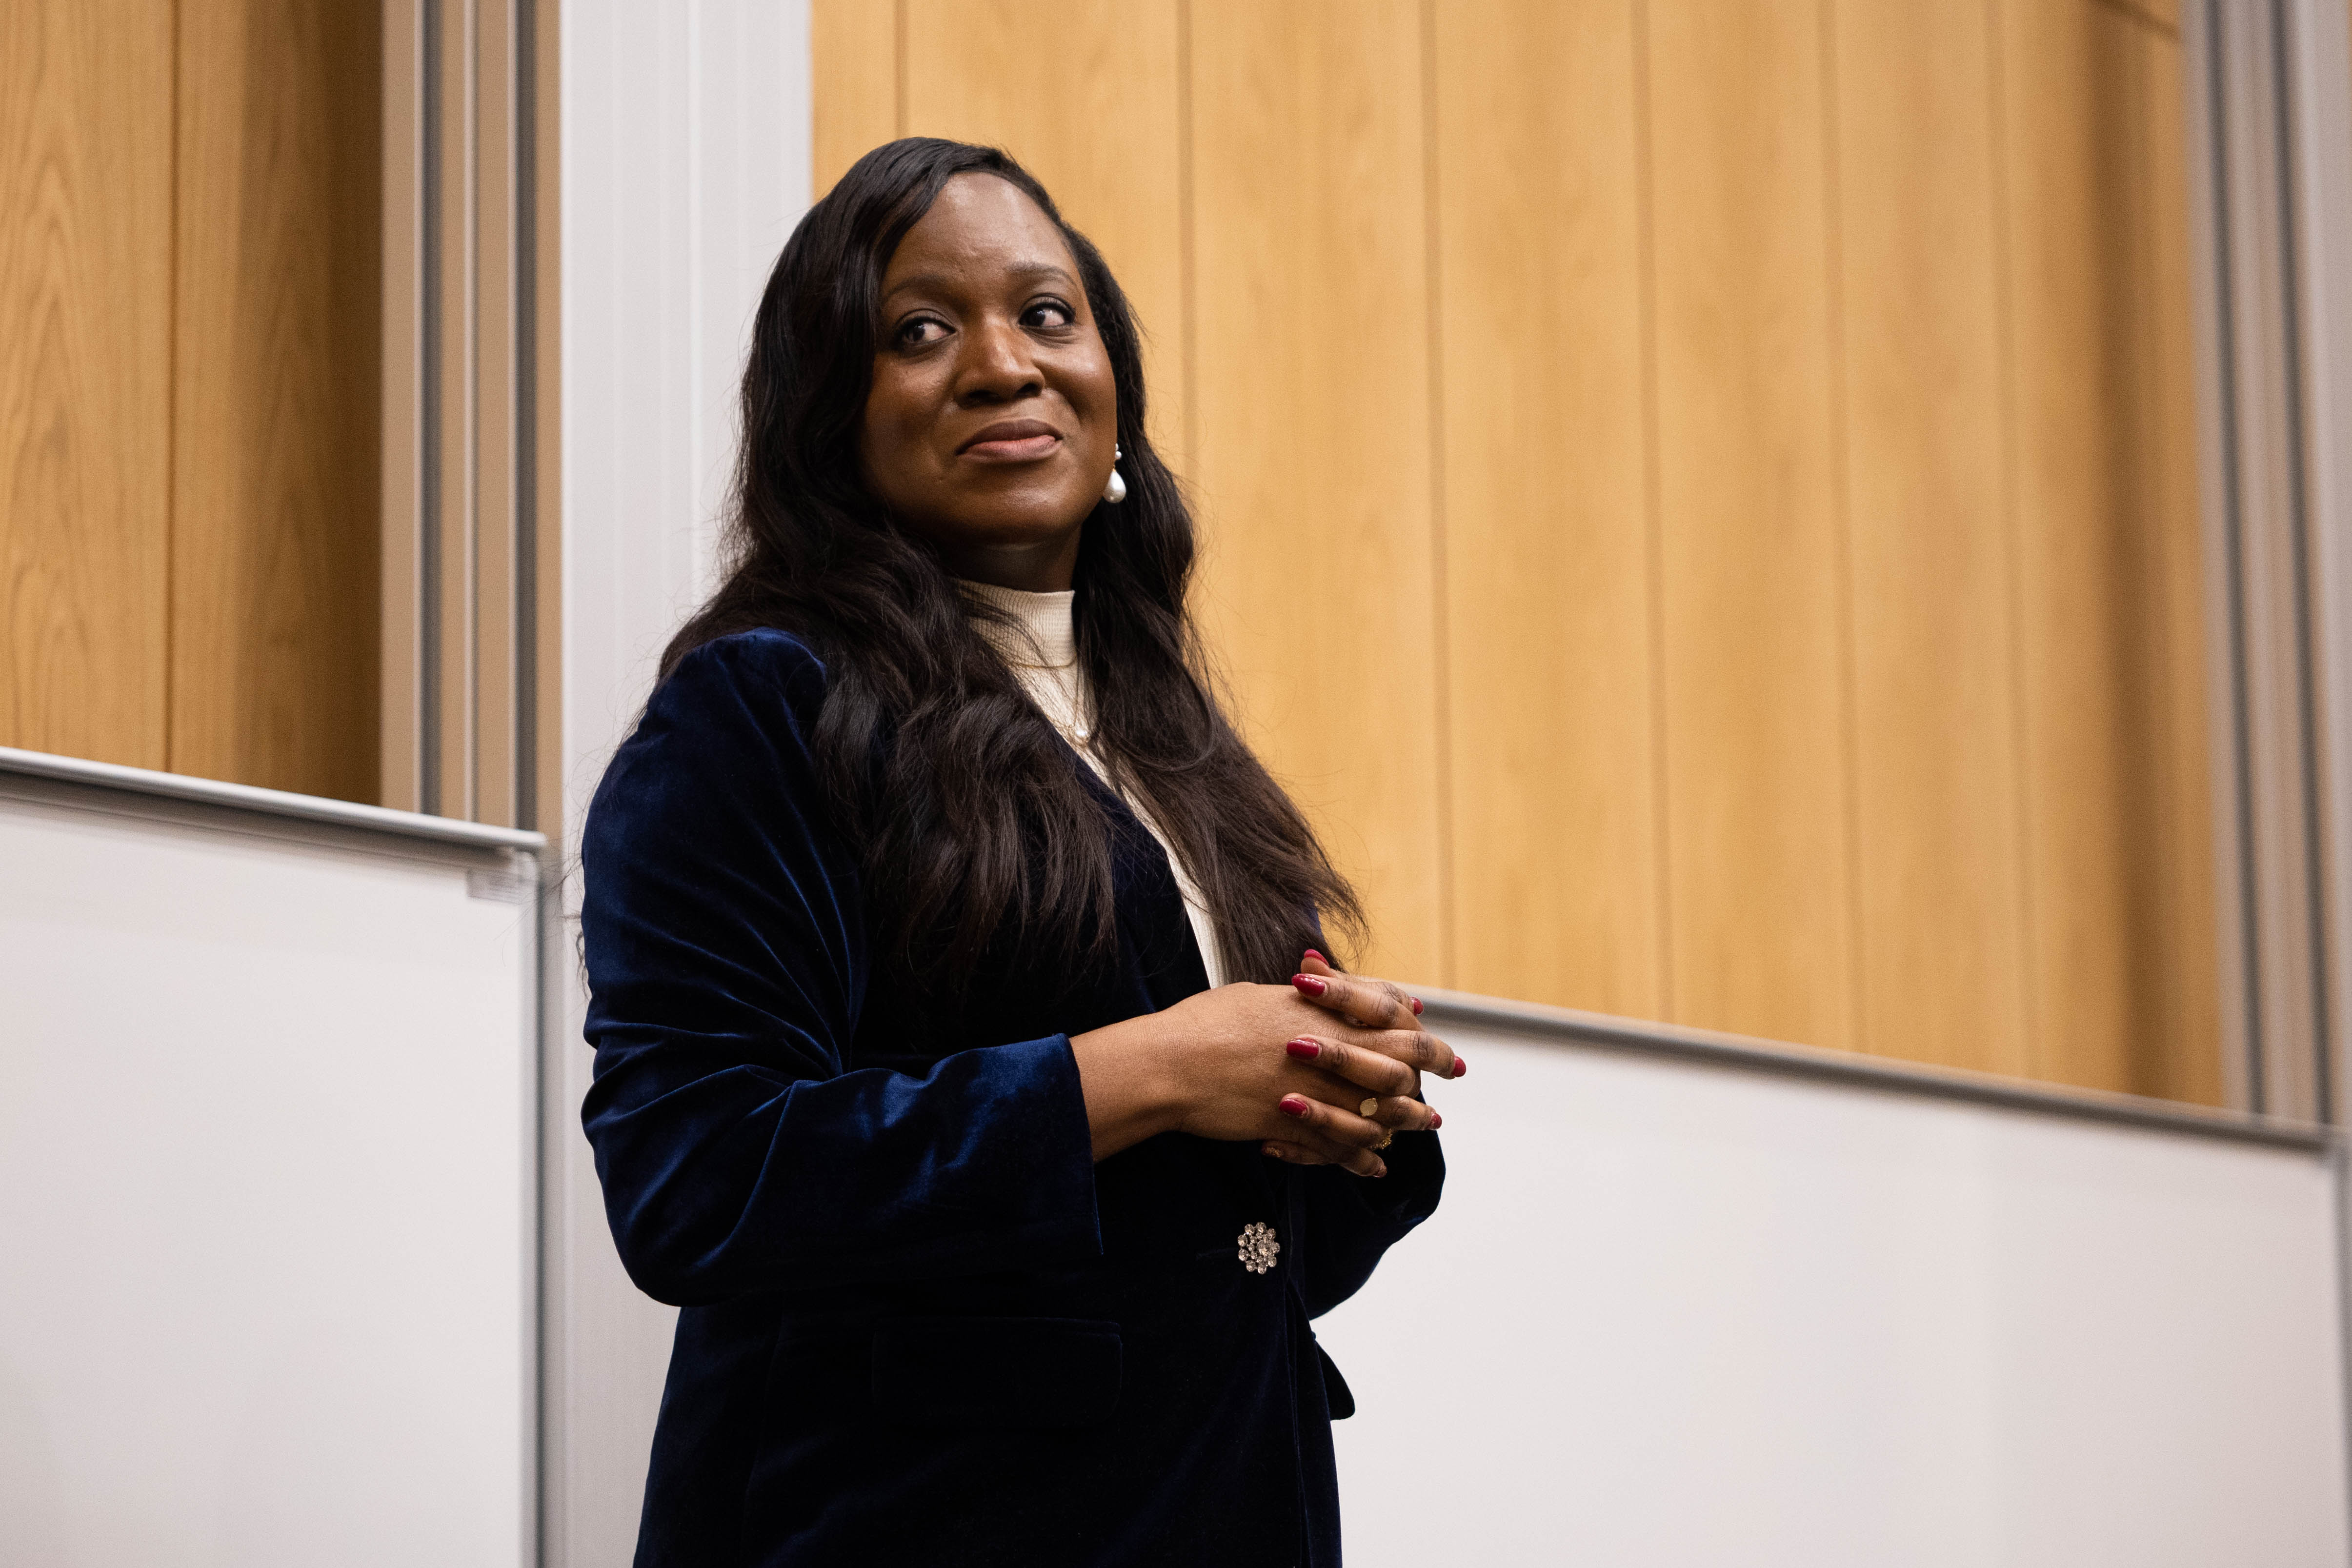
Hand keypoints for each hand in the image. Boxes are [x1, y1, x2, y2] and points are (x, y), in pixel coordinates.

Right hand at [1066, 957, 1459, 1175]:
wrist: (1169, 1063)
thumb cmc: (1207, 1022)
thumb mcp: (1261, 996)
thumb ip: (1305, 996)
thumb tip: (1325, 982)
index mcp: (1322, 1013)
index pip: (1392, 1019)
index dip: (1421, 1030)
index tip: (1436, 1038)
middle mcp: (1327, 1053)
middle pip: (1400, 1066)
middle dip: (1431, 1072)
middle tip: (1449, 1080)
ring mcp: (1314, 1092)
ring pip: (1379, 1113)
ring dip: (1407, 1120)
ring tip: (1425, 1124)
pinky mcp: (1294, 1127)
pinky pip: (1342, 1149)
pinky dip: (1363, 1160)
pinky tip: (1375, 1167)